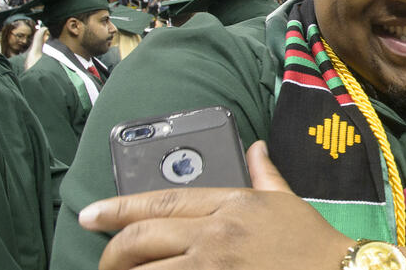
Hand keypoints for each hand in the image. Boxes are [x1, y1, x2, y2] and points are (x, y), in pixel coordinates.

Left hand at [80, 141, 354, 269]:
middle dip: (112, 254)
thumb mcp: (286, 202)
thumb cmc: (314, 244)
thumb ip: (265, 174)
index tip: (90, 216)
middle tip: (104, 264)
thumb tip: (255, 147)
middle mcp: (215, 234)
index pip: (159, 203)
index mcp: (229, 204)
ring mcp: (214, 267)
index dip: (116, 209)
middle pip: (141, 239)